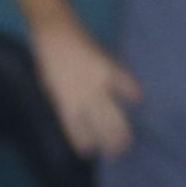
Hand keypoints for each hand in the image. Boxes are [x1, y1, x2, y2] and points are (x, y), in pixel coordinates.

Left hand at [30, 25, 141, 158]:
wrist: (57, 34)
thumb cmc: (49, 63)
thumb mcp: (51, 90)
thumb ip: (65, 106)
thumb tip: (79, 120)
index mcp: (65, 105)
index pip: (78, 134)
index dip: (85, 145)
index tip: (89, 152)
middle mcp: (85, 99)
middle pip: (104, 129)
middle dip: (111, 144)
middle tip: (116, 152)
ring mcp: (101, 85)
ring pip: (119, 115)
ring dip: (124, 130)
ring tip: (127, 139)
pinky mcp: (112, 69)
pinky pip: (129, 87)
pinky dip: (134, 94)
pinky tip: (136, 100)